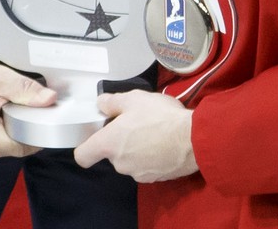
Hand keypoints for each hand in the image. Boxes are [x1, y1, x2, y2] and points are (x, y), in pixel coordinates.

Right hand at [0, 59, 56, 158]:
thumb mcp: (3, 80)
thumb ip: (27, 91)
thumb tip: (50, 99)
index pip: (24, 145)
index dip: (38, 131)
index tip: (45, 115)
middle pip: (24, 145)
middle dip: (33, 127)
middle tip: (33, 106)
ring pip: (20, 142)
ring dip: (26, 126)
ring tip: (20, 106)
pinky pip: (14, 138)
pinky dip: (19, 125)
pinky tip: (16, 111)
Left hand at [73, 90, 197, 182]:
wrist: (194, 139)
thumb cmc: (160, 116)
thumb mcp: (135, 98)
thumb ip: (113, 102)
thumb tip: (101, 103)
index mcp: (109, 144)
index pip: (83, 156)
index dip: (86, 147)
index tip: (98, 136)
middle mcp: (119, 163)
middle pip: (112, 154)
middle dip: (121, 142)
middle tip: (137, 124)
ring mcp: (138, 174)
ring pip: (130, 160)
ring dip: (138, 150)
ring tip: (155, 133)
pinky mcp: (155, 178)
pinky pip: (147, 166)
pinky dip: (152, 158)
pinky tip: (165, 144)